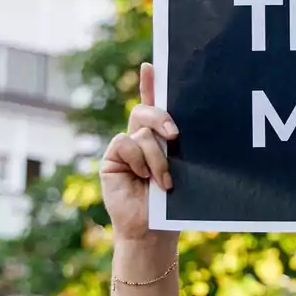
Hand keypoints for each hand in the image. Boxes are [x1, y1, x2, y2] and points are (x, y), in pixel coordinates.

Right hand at [100, 63, 179, 243]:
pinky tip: (144, 178)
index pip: (155, 104)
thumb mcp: (183, 169)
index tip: (152, 65)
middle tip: (175, 135)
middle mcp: (141, 138)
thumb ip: (176, 147)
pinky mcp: (111, 159)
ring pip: (141, 132)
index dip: (151, 83)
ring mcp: (125, 148)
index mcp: (161, 138)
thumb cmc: (173, 203)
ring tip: (165, 181)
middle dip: (161, 116)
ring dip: (157, 157)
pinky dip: (139, 160)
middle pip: (146, 110)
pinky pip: (125, 143)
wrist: (153, 230)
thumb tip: (181, 129)